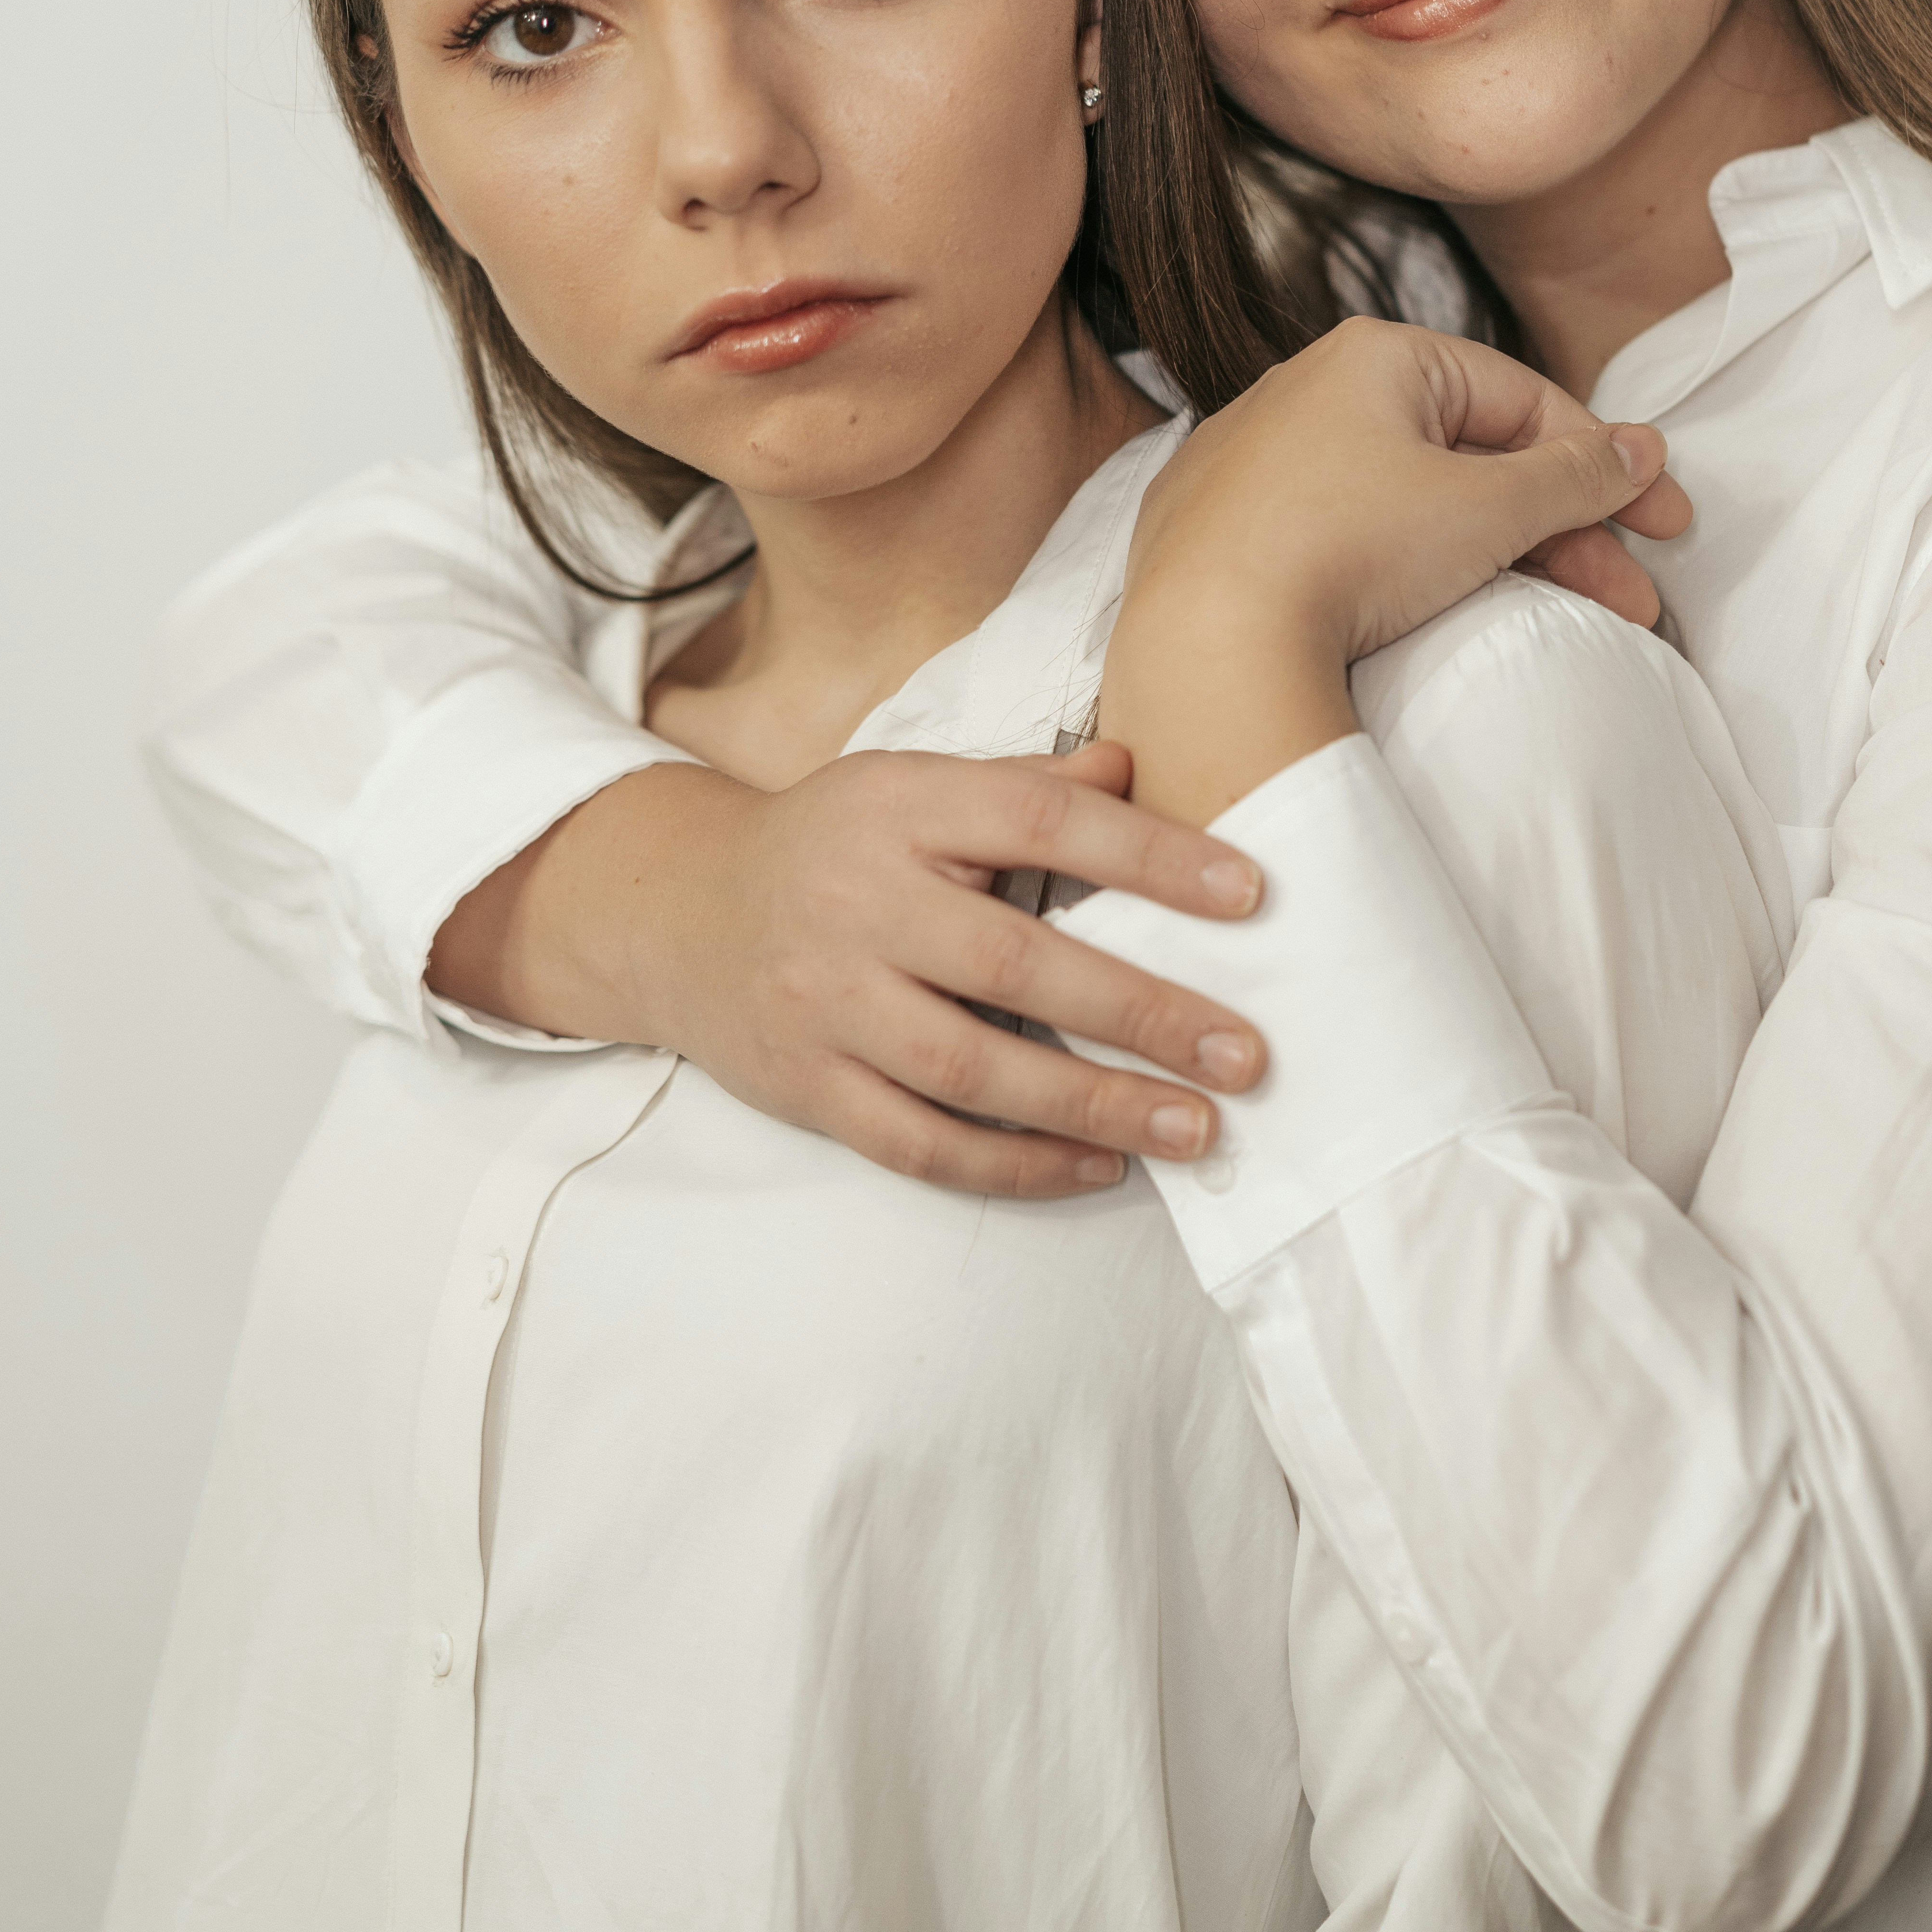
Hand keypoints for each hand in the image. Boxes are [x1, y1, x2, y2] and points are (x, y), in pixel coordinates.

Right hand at [427, 742, 1268, 1196]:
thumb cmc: (836, 844)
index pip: (1039, 820)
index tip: (1251, 894)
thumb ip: (1025, 788)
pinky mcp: (806, 1086)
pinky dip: (1015, 1165)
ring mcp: (825, 1003)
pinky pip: (920, 1142)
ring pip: (970, 1070)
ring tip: (1196, 1129)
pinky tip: (1099, 1168)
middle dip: (1140, 1012)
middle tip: (1245, 1052)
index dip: (1148, 854)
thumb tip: (1138, 763)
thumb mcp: (914, 785)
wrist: (680, 915)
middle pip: (1013, 964)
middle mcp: (858, 903)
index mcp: (898, 807)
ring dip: (1093, 1106)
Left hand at [1100, 318, 1683, 821]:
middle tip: (1630, 596)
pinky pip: (1338, 537)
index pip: (1525, 400)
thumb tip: (1640, 449)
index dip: (1606, 467)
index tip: (1662, 524)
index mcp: (1376, 357)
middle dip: (1564, 530)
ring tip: (1562, 615)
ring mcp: (1256, 463)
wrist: (1204, 640)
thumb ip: (1576, 475)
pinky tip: (1451, 614)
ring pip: (1409, 501)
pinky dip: (1403, 571)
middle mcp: (1307, 390)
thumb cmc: (1347, 549)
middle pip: (1472, 458)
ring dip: (1498, 555)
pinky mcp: (1221, 532)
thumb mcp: (1487, 507)